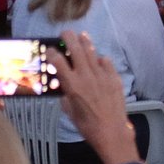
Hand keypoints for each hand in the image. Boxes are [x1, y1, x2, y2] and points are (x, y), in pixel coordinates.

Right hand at [48, 33, 139, 163]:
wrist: (111, 130)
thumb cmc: (87, 124)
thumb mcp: (69, 111)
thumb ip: (66, 95)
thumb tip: (65, 86)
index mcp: (72, 85)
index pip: (58, 62)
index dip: (52, 53)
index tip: (49, 49)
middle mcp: (86, 76)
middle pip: (76, 50)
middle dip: (69, 38)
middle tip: (65, 33)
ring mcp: (101, 75)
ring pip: (92, 53)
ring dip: (86, 43)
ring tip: (82, 35)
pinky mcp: (114, 77)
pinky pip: (106, 62)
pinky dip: (101, 59)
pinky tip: (98, 58)